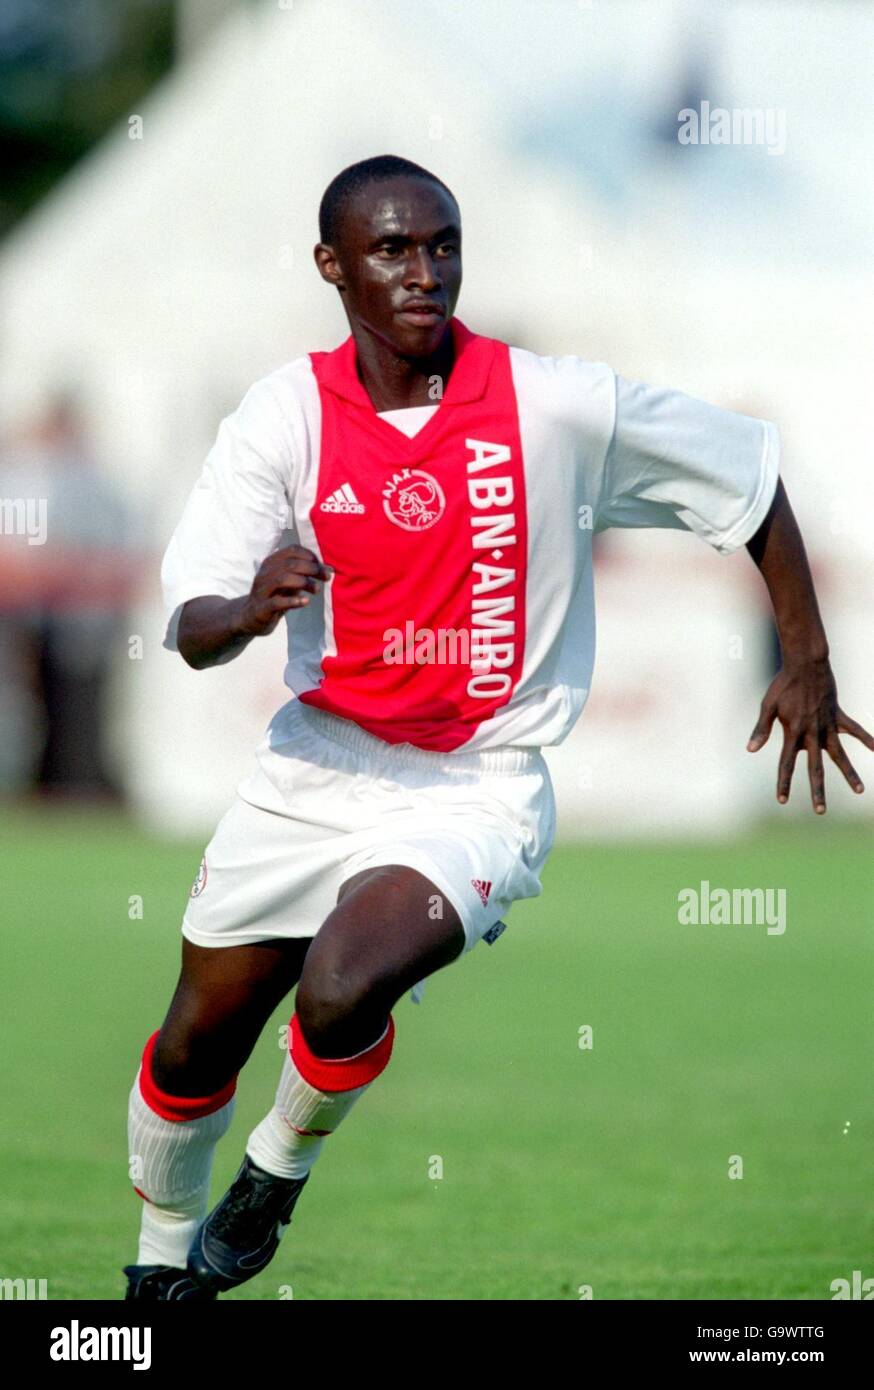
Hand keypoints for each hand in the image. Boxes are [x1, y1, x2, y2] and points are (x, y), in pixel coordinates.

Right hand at [239, 544, 332, 636]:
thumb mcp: (289, 582)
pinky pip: (276, 602)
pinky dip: (292, 601)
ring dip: (304, 583)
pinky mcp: (262, 608)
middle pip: (290, 564)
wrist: (250, 618)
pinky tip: (305, 602)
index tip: (323, 567)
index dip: (310, 556)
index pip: (292, 550)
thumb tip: (329, 569)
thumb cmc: (274, 596)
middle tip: (326, 578)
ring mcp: (262, 590)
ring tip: (316, 590)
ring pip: (282, 579)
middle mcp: (265, 573)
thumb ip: (304, 575)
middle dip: (312, 569)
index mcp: (271, 562)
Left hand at [747, 656, 872, 812]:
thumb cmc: (783, 685)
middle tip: (820, 811)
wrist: (805, 664)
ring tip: (859, 791)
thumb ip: (762, 729)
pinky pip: (855, 730)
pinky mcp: (839, 716)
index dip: (784, 782)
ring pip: (840, 755)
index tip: (782, 800)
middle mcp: (813, 732)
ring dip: (849, 774)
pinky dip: (867, 739)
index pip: (787, 763)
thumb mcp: (768, 706)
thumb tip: (750, 750)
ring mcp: (828, 725)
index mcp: (793, 732)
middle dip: (817, 790)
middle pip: (815, 767)